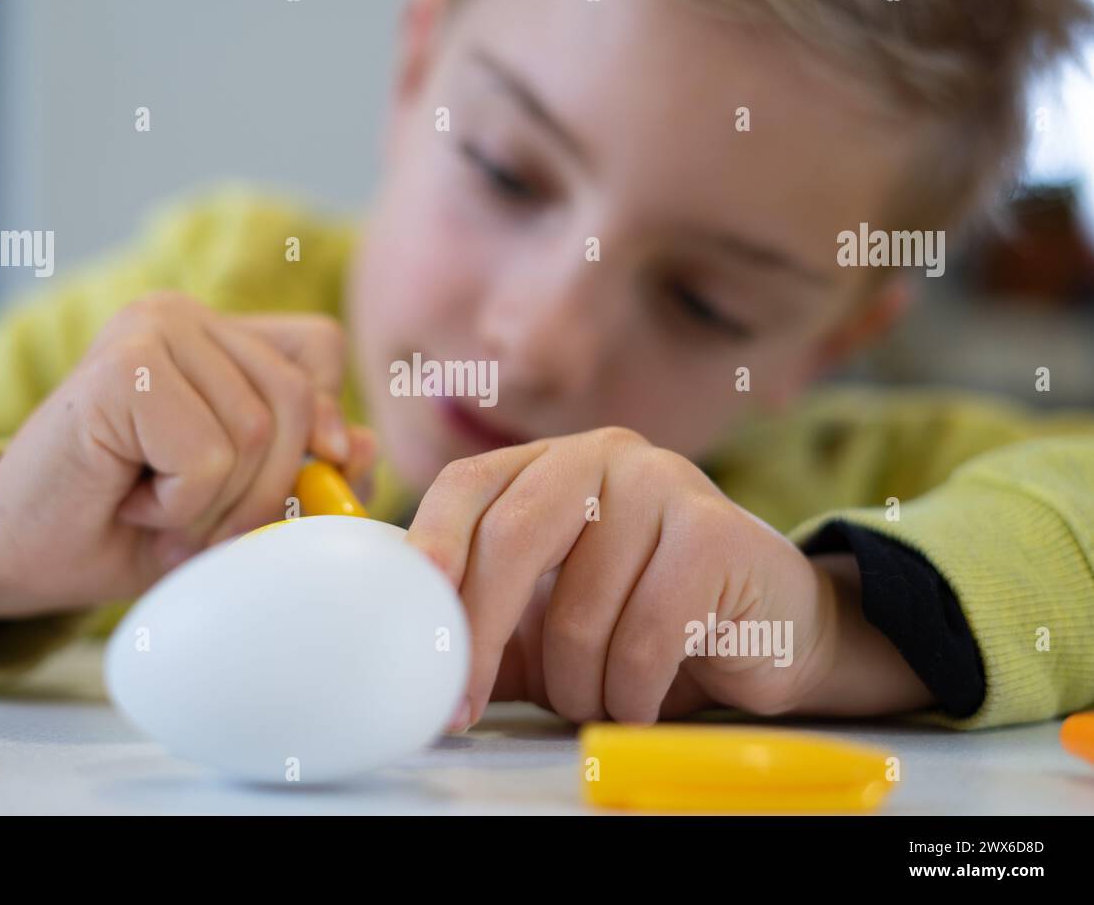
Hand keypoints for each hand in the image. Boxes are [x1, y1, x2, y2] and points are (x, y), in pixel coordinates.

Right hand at [0, 293, 375, 619]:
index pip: (318, 348)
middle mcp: (180, 315)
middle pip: (297, 399)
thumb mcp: (237, 501)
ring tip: (153, 504)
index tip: (298, 473)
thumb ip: (306, 469)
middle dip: (264, 489)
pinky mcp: (123, 368)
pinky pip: (208, 457)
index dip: (323, 418)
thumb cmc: (128, 524)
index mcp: (212, 332)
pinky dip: (179, 505)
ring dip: (211, 504)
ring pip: (256, 434)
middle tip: (197, 518)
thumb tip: (366, 444)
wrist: (18, 553)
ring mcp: (149, 330)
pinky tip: (127, 496)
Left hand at [405, 427, 932, 727]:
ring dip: (578, 685)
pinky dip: (631, 693)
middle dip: (481, 635)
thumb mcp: (544, 621)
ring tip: (600, 693)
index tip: (407, 621)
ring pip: (579, 611)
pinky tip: (644, 697)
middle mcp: (603, 455)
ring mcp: (665, 482)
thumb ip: (479, 619)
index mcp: (548, 463)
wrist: (765, 632)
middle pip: (512, 537)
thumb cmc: (640, 623)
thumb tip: (395, 649)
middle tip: (461, 704)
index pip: (466, 487)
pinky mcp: (715, 533)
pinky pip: (643, 638)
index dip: (431, 551)